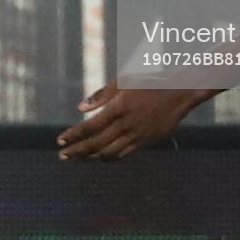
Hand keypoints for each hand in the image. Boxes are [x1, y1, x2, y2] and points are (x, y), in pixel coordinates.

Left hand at [55, 80, 212, 159]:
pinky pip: (123, 155)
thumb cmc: (149, 82)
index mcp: (118, 108)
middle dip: (77, 151)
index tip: (59, 140)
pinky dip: (108, 158)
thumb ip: (101, 95)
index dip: (73, 136)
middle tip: (62, 155)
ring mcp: (137, 136)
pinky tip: (99, 156)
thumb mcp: (123, 81)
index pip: (89, 127)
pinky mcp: (146, 142)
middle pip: (96, 144)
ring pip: (109, 153)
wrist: (179, 92)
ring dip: (90, 157)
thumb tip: (80, 108)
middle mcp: (126, 125)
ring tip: (78, 157)